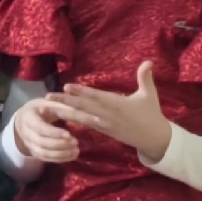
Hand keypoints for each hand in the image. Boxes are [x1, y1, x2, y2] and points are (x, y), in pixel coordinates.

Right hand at [11, 96, 82, 164]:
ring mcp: (29, 144)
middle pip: (41, 142)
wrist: (25, 119)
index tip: (69, 134)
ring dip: (61, 154)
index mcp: (28, 118)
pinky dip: (59, 159)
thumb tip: (76, 110)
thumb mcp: (48, 103)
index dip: (54, 133)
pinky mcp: (35, 152)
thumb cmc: (39, 108)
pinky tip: (72, 156)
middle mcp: (26, 133)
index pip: (40, 128)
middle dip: (59, 144)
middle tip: (76, 142)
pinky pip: (46, 159)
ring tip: (76, 150)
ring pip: (43, 153)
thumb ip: (60, 107)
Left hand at [54, 62, 175, 164]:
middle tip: (47, 97)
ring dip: (64, 112)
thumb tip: (148, 61)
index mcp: (117, 104)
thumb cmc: (151, 114)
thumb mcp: (149, 95)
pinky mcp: (104, 131)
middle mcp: (107, 115)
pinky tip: (62, 116)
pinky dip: (74, 120)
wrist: (154, 139)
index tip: (67, 87)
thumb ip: (145, 78)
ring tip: (48, 108)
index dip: (81, 92)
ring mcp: (104, 124)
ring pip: (82, 117)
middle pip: (84, 107)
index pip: (96, 97)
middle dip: (65, 102)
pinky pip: (86, 125)